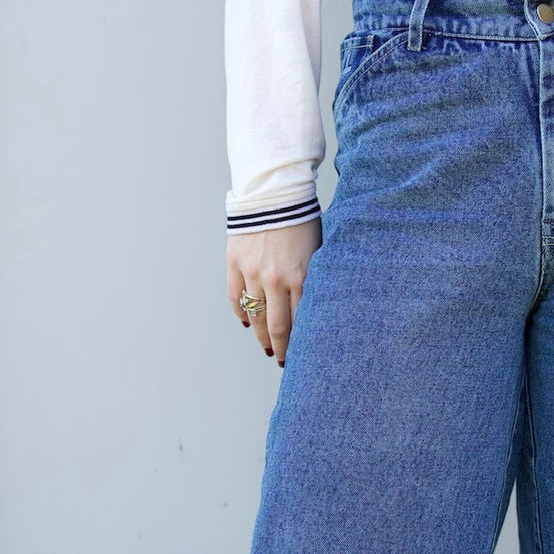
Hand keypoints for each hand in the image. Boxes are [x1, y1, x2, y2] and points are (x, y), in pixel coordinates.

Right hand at [227, 217, 321, 365]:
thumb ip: (315, 281)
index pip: (300, 322)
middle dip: (281, 348)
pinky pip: (235, 297)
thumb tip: (315, 309)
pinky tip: (247, 322)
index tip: (304, 356)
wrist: (274, 193)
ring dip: (260, 335)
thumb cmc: (303, 220)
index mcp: (301, 278)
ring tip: (266, 346)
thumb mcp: (319, 252)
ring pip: (254, 316)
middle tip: (283, 361)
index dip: (301, 343)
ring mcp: (252, 273)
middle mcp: (275, 280)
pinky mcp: (235, 263)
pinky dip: (241, 313)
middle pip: (276, 327)